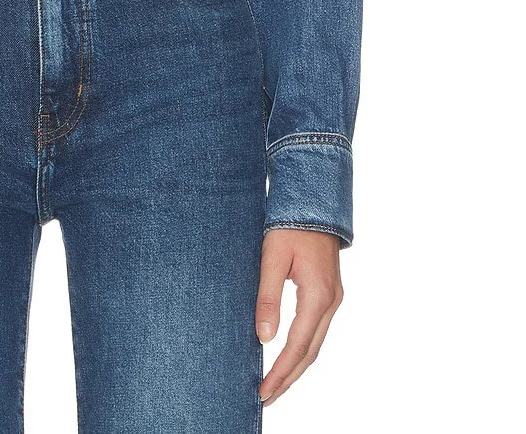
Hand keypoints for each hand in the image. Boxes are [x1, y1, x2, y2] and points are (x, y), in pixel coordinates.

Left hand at [255, 228, 343, 404]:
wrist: (313, 199)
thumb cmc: (290, 224)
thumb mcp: (272, 258)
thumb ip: (267, 298)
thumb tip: (264, 338)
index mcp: (318, 295)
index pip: (298, 346)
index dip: (280, 372)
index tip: (264, 391)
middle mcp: (331, 302)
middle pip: (310, 352)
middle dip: (289, 378)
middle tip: (266, 397)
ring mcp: (333, 298)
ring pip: (315, 343)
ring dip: (296, 366)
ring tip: (275, 384)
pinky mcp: (328, 292)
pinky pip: (316, 329)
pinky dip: (302, 348)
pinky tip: (288, 355)